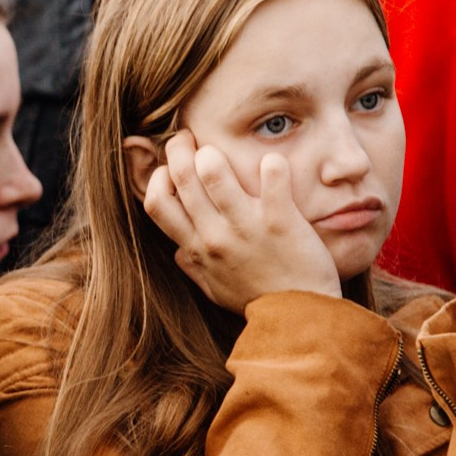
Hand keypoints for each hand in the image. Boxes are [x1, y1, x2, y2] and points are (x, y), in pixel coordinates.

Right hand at [143, 131, 341, 313]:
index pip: (157, 204)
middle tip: (190, 136)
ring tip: (223, 149)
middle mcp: (215, 235)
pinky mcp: (280, 220)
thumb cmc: (257, 301)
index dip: (158, 178)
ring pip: (214, 172)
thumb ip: (194, 269)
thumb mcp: (215, 291)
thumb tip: (179, 253)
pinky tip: (273, 164)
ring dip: (214, 153)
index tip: (170, 168)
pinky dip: (271, 164)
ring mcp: (246, 227)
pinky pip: (271, 176)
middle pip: (182, 177)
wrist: (299, 319)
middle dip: (180, 148)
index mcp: (196, 249)